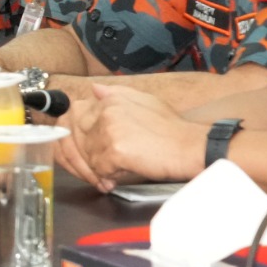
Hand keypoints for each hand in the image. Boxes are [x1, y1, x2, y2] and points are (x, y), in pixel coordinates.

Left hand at [62, 85, 201, 191]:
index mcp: (110, 100)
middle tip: (103, 163)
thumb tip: (94, 89)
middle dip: (87, 154)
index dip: (80, 137)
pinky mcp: (115, 151)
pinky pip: (99, 170)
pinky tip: (123, 174)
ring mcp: (109, 131)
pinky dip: (109, 176)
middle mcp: (105, 112)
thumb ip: (116, 94)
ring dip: (101, 167)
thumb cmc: (172, 128)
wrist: (191, 147)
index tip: (89, 148)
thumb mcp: (146, 101)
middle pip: (77, 138)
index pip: (75, 117)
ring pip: (88, 156)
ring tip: (121, 167)